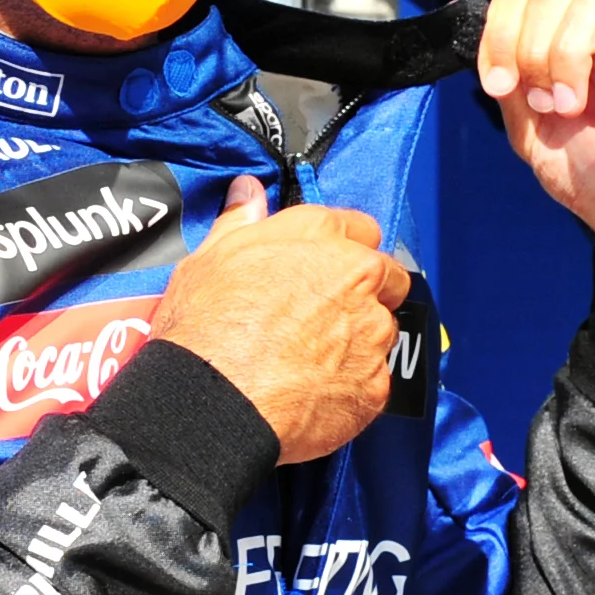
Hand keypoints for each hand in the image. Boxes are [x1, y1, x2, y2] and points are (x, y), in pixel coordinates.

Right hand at [151, 178, 410, 463]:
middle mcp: (358, 277)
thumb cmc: (207, 328)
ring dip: (359, 341)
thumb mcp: (210, 257)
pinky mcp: (375, 385)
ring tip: (311, 360)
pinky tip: (314, 392)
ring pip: (383, 331)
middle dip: (366, 292)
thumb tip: (248, 192)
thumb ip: (241, 221)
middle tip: (323, 315)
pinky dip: (352, 387)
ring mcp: (372, 333)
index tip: (326, 267)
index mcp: (321, 236)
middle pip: (387, 277)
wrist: (213, 401)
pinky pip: (373, 382)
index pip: (361, 228)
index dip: (344, 249)